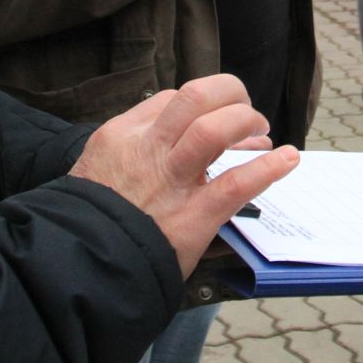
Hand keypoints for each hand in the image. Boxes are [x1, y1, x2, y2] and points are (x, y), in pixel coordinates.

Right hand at [69, 74, 300, 276]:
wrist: (76, 266)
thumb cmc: (89, 221)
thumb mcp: (96, 168)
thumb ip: (132, 148)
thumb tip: (175, 136)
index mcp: (122, 135)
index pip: (174, 99)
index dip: (205, 102)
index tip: (220, 116)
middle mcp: (147, 150)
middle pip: (196, 97)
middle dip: (232, 96)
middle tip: (247, 115)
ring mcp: (170, 182)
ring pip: (213, 130)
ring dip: (247, 124)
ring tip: (261, 134)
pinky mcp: (190, 217)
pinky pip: (234, 184)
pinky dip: (267, 169)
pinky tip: (287, 160)